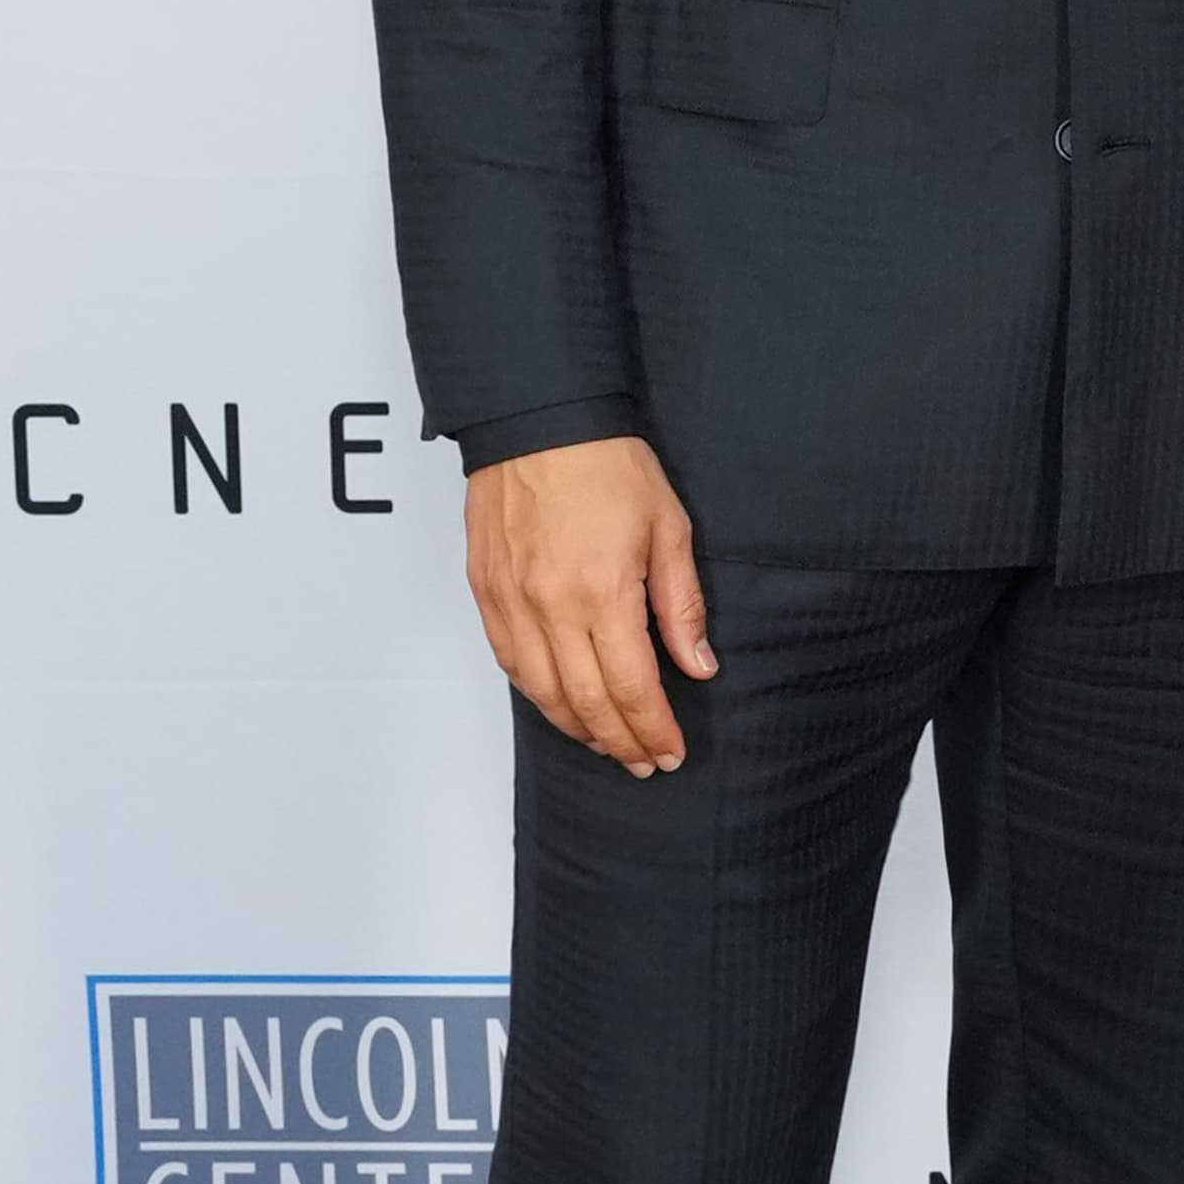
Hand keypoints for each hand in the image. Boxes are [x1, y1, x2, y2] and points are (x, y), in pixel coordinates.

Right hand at [465, 436, 716, 771]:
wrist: (537, 420)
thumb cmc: (608, 465)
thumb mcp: (669, 528)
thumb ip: (682, 606)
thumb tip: (699, 665)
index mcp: (602, 593)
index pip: (631, 688)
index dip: (653, 729)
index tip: (670, 752)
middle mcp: (549, 608)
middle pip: (584, 703)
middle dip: (619, 742)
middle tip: (644, 762)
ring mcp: (510, 603)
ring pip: (540, 692)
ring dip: (575, 728)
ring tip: (606, 744)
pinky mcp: (484, 592)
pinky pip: (509, 662)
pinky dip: (536, 694)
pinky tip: (559, 704)